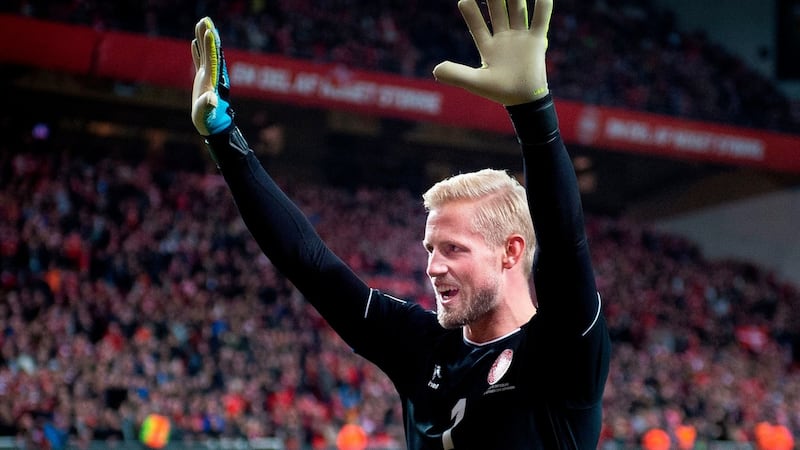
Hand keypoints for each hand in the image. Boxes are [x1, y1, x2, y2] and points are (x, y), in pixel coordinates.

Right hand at [191, 17, 233, 135]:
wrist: (211, 125)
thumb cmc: (208, 120)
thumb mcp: (207, 113)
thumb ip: (208, 105)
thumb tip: (211, 99)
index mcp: (213, 80)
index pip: (212, 59)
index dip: (211, 46)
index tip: (210, 31)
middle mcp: (212, 75)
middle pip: (211, 51)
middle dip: (208, 35)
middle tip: (206, 19)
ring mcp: (207, 76)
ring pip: (205, 53)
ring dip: (203, 38)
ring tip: (200, 23)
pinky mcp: (202, 79)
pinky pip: (199, 61)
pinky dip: (197, 51)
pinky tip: (194, 42)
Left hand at [433, 0, 551, 105]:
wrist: (524, 100)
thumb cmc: (500, 92)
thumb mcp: (475, 83)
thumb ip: (456, 75)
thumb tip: (435, 70)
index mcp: (488, 48)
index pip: (477, 26)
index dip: (471, 13)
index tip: (463, 0)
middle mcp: (504, 39)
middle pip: (497, 12)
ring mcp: (520, 38)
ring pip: (517, 11)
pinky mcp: (536, 41)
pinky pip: (540, 20)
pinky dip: (542, 6)